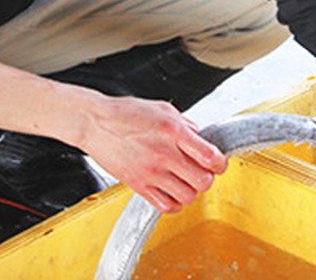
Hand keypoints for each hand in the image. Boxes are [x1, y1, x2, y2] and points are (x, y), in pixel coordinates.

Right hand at [76, 95, 226, 212]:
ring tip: (185, 182)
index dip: (220, 163)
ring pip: (187, 196)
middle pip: (203, 181)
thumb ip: (185, 123)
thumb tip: (199, 136)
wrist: (94, 122)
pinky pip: (165, 205)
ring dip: (191, 191)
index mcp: (173, 131)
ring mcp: (151, 172)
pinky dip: (174, 203)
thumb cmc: (124, 113)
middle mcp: (164, 153)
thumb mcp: (162, 109)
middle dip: (207, 178)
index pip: (210, 156)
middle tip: (202, 172)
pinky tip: (172, 192)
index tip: (219, 164)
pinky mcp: (138, 185)